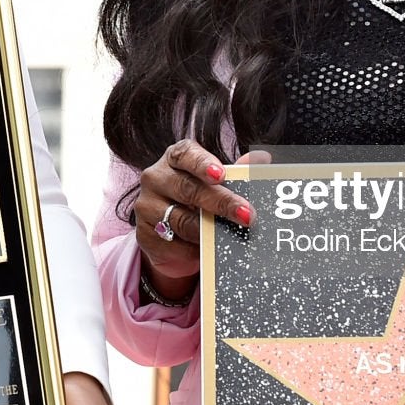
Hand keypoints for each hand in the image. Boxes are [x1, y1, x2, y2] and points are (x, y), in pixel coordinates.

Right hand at [133, 140, 265, 299]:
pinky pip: (172, 243)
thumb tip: (261, 158)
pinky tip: (205, 250)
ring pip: (180, 219)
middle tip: (247, 214)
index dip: (203, 163)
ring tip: (231, 236)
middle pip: (188, 189)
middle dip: (220, 202)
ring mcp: (146, 205)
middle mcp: (156, 177)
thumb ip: (237, 172)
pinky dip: (192, 248)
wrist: (172, 237)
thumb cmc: (197, 201)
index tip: (221, 174)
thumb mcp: (216, 185)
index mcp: (174, 158)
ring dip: (209, 230)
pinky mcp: (143, 233)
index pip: (185, 154)